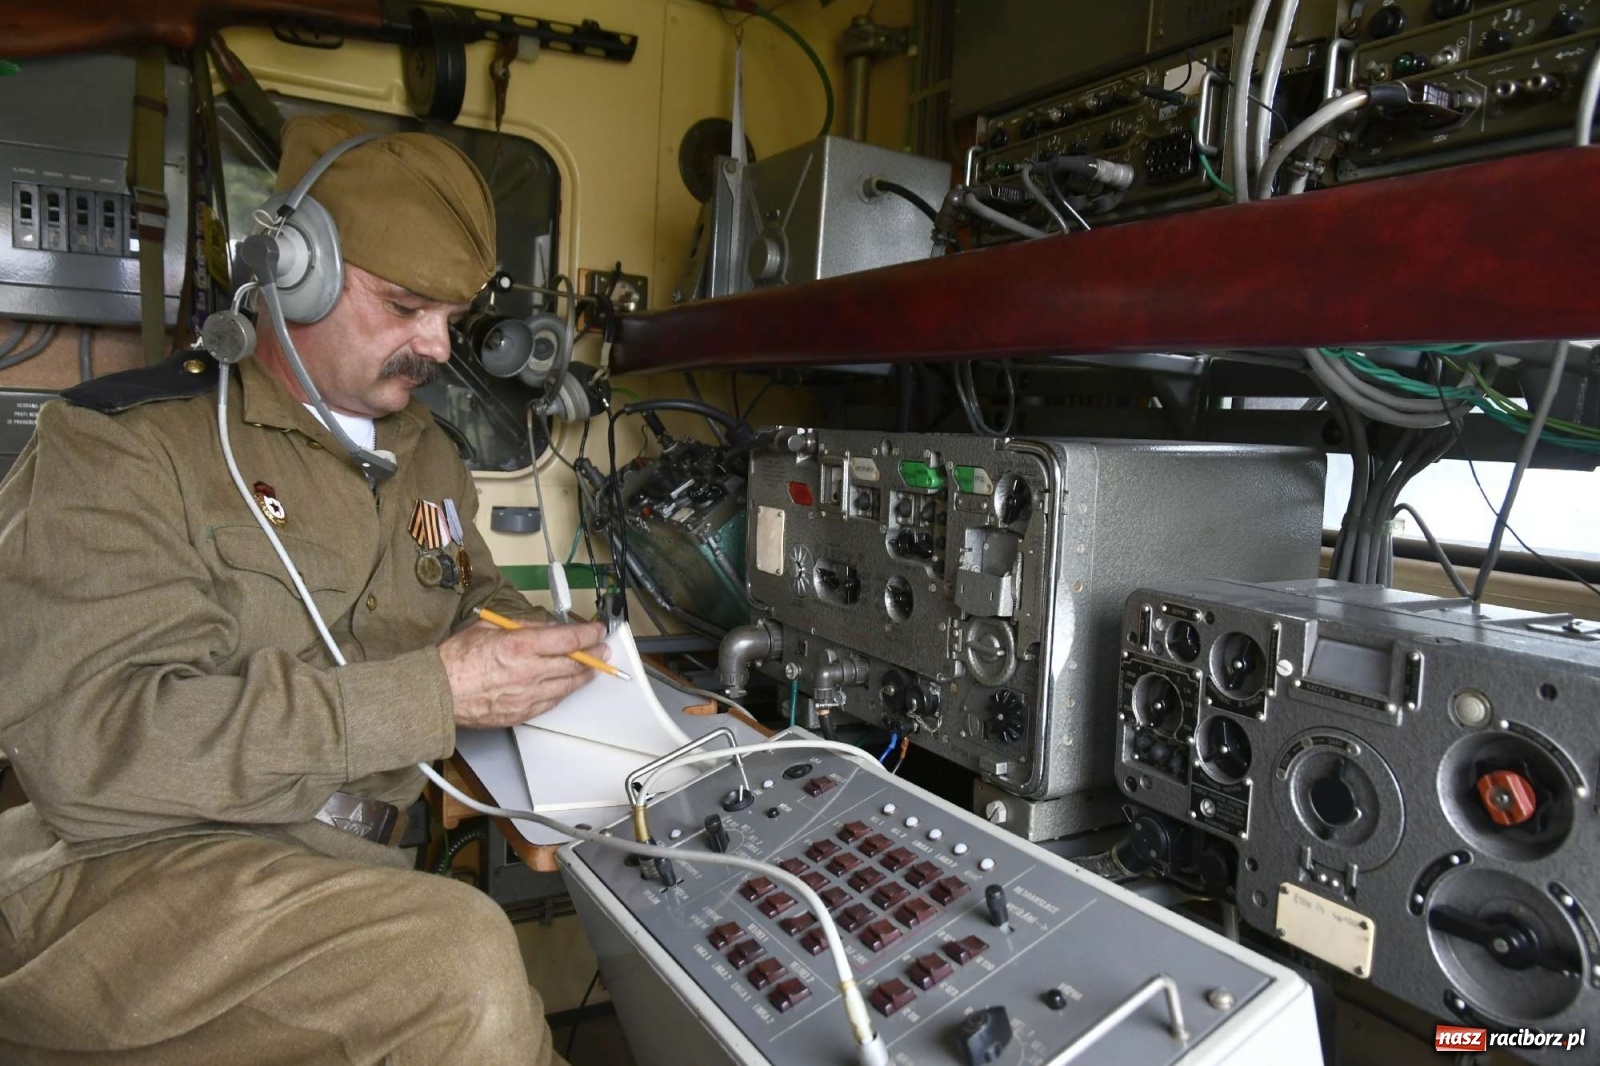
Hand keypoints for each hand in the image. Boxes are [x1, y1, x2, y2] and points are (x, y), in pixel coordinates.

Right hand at [438, 620, 609, 727]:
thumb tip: (546, 627)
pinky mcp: (521, 713)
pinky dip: (562, 693)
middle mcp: (529, 671)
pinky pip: (551, 702)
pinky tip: (566, 686)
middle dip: (593, 656)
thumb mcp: (488, 626)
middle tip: (603, 650)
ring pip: (567, 686)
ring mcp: (527, 696)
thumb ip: (521, 626)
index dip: (589, 634)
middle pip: (574, 664)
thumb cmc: (456, 658)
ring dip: (583, 676)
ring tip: (592, 669)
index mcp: (521, 645)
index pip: (568, 639)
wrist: (437, 693)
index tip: (599, 630)